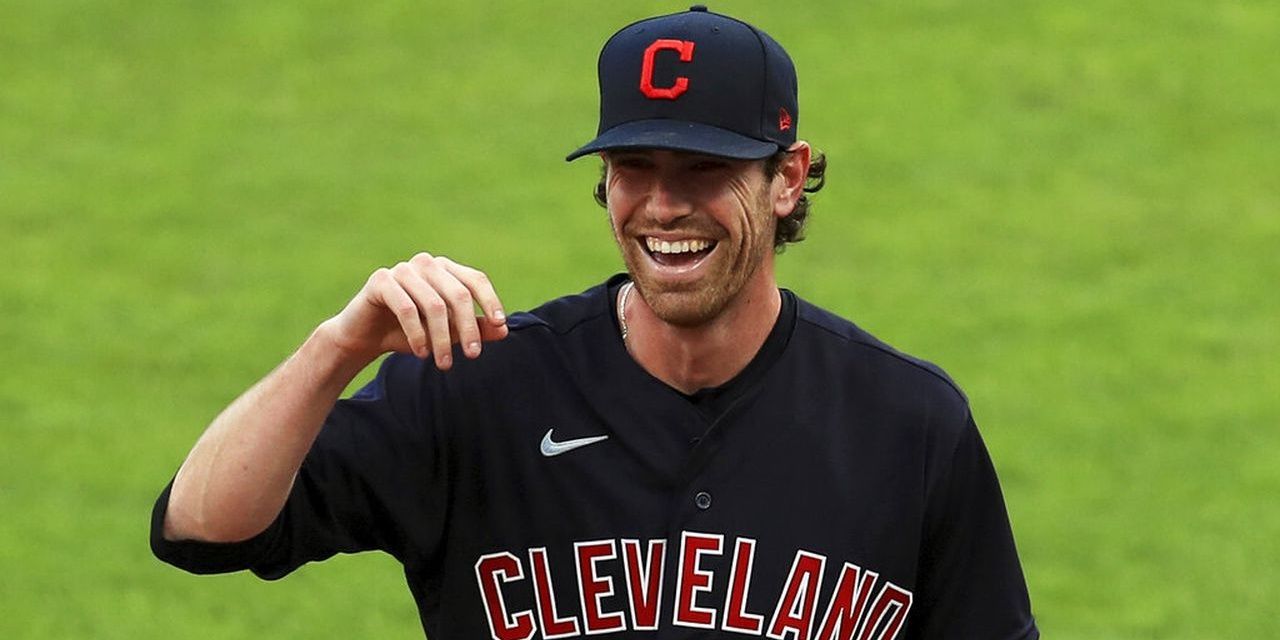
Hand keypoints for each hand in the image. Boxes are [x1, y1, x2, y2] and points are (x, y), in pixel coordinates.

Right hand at [320, 252, 508, 368]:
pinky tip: (422, 353)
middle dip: (468, 327)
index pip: (475, 280)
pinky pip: (406, 308)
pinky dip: (418, 334)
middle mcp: (426, 264)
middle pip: (458, 294)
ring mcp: (402, 270)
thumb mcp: (446, 333)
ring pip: (434, 304)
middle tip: (473, 355)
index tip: (499, 326)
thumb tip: (504, 330)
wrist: (365, 337)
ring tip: (445, 364)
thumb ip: (474, 329)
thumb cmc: (410, 333)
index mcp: (445, 270)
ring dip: (442, 338)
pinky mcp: (381, 281)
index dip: (490, 301)